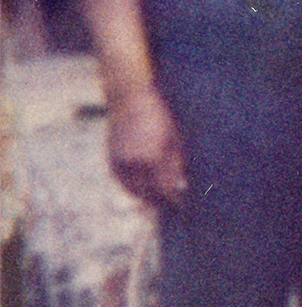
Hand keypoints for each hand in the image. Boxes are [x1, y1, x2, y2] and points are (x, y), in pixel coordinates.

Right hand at [104, 83, 187, 209]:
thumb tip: (184, 185)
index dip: (175, 200)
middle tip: (174, 209)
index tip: (185, 206)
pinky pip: (121, 182)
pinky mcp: (110, 158)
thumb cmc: (161, 115)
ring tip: (159, 203)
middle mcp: (133, 164)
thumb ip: (179, 163)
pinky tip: (142, 191)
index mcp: (153, 159)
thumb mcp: (176, 138)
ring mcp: (119, 162)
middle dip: (162, 203)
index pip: (165, 190)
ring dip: (146, 198)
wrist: (129, 97)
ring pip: (133, 191)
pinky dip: (132, 189)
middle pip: (148, 195)